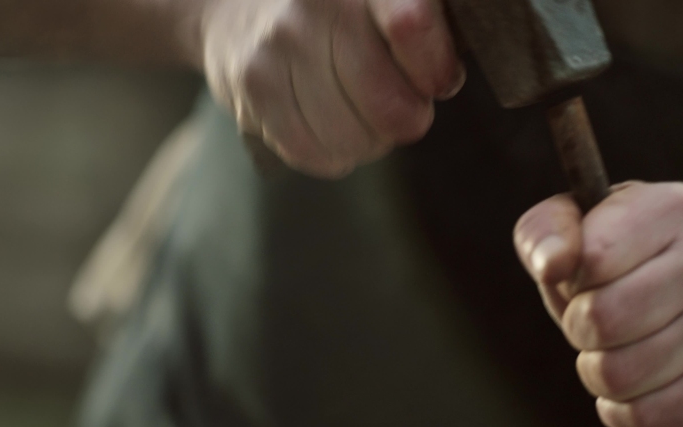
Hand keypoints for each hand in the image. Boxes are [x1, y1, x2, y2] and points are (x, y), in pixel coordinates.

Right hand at [198, 0, 464, 177]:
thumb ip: (424, 33)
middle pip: (387, 105)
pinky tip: (329, 131)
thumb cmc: (337, 15)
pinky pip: (308, 151)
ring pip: (349, 137)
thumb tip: (442, 82)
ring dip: (366, 142)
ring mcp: (280, 43)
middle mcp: (317, 4)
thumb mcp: (384, 6)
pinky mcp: (252, 83)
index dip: (435, 70)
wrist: (240, 6)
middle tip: (401, 109)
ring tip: (359, 116)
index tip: (438, 81)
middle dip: (406, 121)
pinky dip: (330, 155)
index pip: (412, 26)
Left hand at [513, 182, 682, 426]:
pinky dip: (621, 410)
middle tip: (592, 320)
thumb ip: (545, 233)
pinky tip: (631, 387)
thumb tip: (553, 264)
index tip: (583, 275)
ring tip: (612, 349)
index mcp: (676, 207)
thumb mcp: (570, 230)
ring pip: (620, 375)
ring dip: (597, 370)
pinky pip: (647, 417)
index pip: (594, 258)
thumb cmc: (610, 260)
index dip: (570, 278)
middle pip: (605, 319)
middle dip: (579, 328)